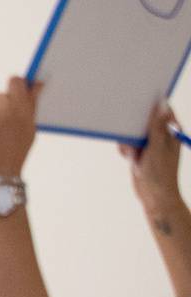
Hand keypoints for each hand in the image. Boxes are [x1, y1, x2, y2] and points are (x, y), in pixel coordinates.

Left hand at [0, 76, 40, 178]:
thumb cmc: (18, 149)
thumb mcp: (30, 127)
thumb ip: (32, 102)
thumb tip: (37, 82)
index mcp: (22, 110)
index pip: (15, 81)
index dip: (16, 85)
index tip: (16, 92)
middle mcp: (5, 110)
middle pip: (1, 95)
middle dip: (4, 105)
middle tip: (6, 123)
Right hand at [119, 101, 184, 216]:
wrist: (154, 196)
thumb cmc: (161, 173)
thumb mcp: (158, 146)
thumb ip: (157, 125)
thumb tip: (162, 104)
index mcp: (171, 131)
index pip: (163, 110)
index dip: (151, 104)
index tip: (139, 101)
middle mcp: (161, 135)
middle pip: (144, 120)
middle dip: (134, 127)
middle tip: (133, 136)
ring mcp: (150, 144)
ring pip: (133, 132)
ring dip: (129, 141)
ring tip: (133, 154)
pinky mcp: (139, 152)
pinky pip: (128, 144)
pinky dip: (126, 150)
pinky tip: (130, 159)